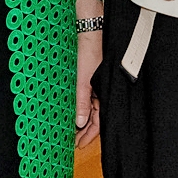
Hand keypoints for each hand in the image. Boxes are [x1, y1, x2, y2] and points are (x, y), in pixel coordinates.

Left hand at [75, 23, 104, 149]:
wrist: (90, 32)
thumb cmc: (89, 53)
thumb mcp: (83, 80)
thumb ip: (82, 102)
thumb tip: (80, 122)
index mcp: (105, 93)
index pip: (99, 122)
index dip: (89, 136)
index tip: (79, 145)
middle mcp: (103, 92)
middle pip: (96, 118)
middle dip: (85, 132)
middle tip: (74, 142)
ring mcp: (98, 86)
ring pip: (92, 110)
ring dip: (83, 121)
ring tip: (72, 132)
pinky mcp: (93, 79)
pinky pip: (90, 99)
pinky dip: (83, 109)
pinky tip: (75, 113)